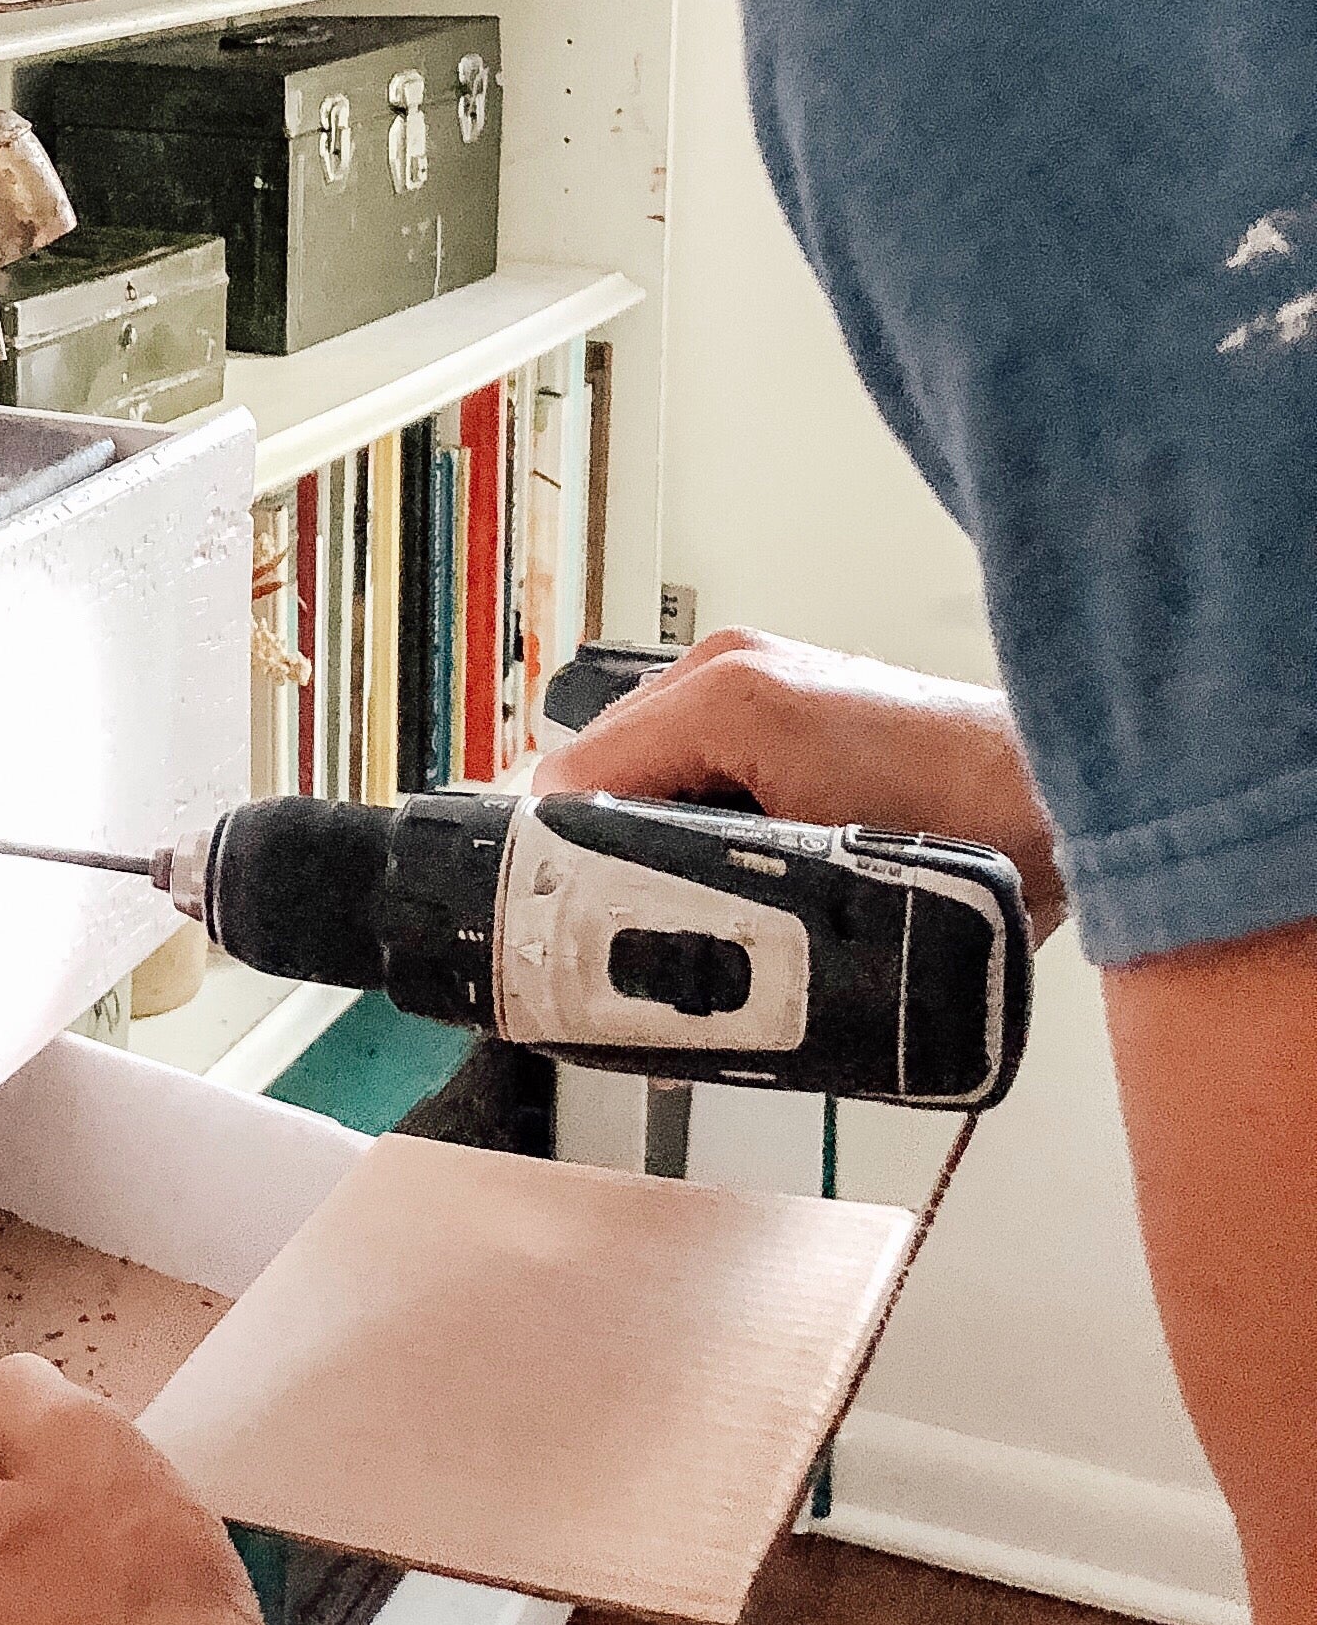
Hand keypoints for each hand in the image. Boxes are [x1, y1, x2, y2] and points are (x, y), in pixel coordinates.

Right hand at [552, 627, 1063, 937]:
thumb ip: (695, 886)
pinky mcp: (786, 710)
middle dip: (603, 863)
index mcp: (720, 691)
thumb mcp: (812, 870)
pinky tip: (732, 887)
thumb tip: (609, 939)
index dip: (562, 864)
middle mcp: (726, 674)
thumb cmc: (969, 821)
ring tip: (679, 925)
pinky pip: (698, 771)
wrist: (1063, 795)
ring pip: (649, 783)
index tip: (570, 939)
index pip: (575, 780)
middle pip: (602, 782)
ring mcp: (757, 685)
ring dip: (653, 851)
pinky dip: (697, 830)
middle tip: (621, 950)